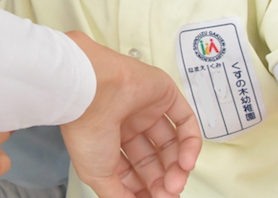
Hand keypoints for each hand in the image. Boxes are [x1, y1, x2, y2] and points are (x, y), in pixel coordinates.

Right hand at [61, 32, 200, 197]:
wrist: (91, 90)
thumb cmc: (86, 126)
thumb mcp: (97, 174)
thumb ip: (118, 195)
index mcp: (108, 139)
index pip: (133, 169)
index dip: (144, 188)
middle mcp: (128, 123)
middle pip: (154, 159)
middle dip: (162, 181)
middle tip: (167, 194)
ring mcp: (147, 108)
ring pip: (172, 144)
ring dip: (177, 168)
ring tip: (175, 184)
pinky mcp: (165, 95)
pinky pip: (186, 122)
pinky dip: (191, 145)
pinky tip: (186, 164)